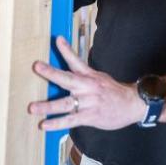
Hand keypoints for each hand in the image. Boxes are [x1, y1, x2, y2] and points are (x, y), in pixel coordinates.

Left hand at [29, 36, 146, 131]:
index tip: (57, 39)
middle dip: (51, 72)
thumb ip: (84, 75)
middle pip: (67, 78)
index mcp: (90, 76)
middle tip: (37, 66)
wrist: (132, 104)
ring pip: (65, 103)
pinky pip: (71, 120)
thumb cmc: (113, 92)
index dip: (66, 49)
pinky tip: (45, 125)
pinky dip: (58, 123)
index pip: (76, 60)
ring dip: (48, 106)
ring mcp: (89, 102)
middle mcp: (88, 87)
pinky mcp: (90, 116)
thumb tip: (70, 68)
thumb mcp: (100, 78)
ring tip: (33, 108)